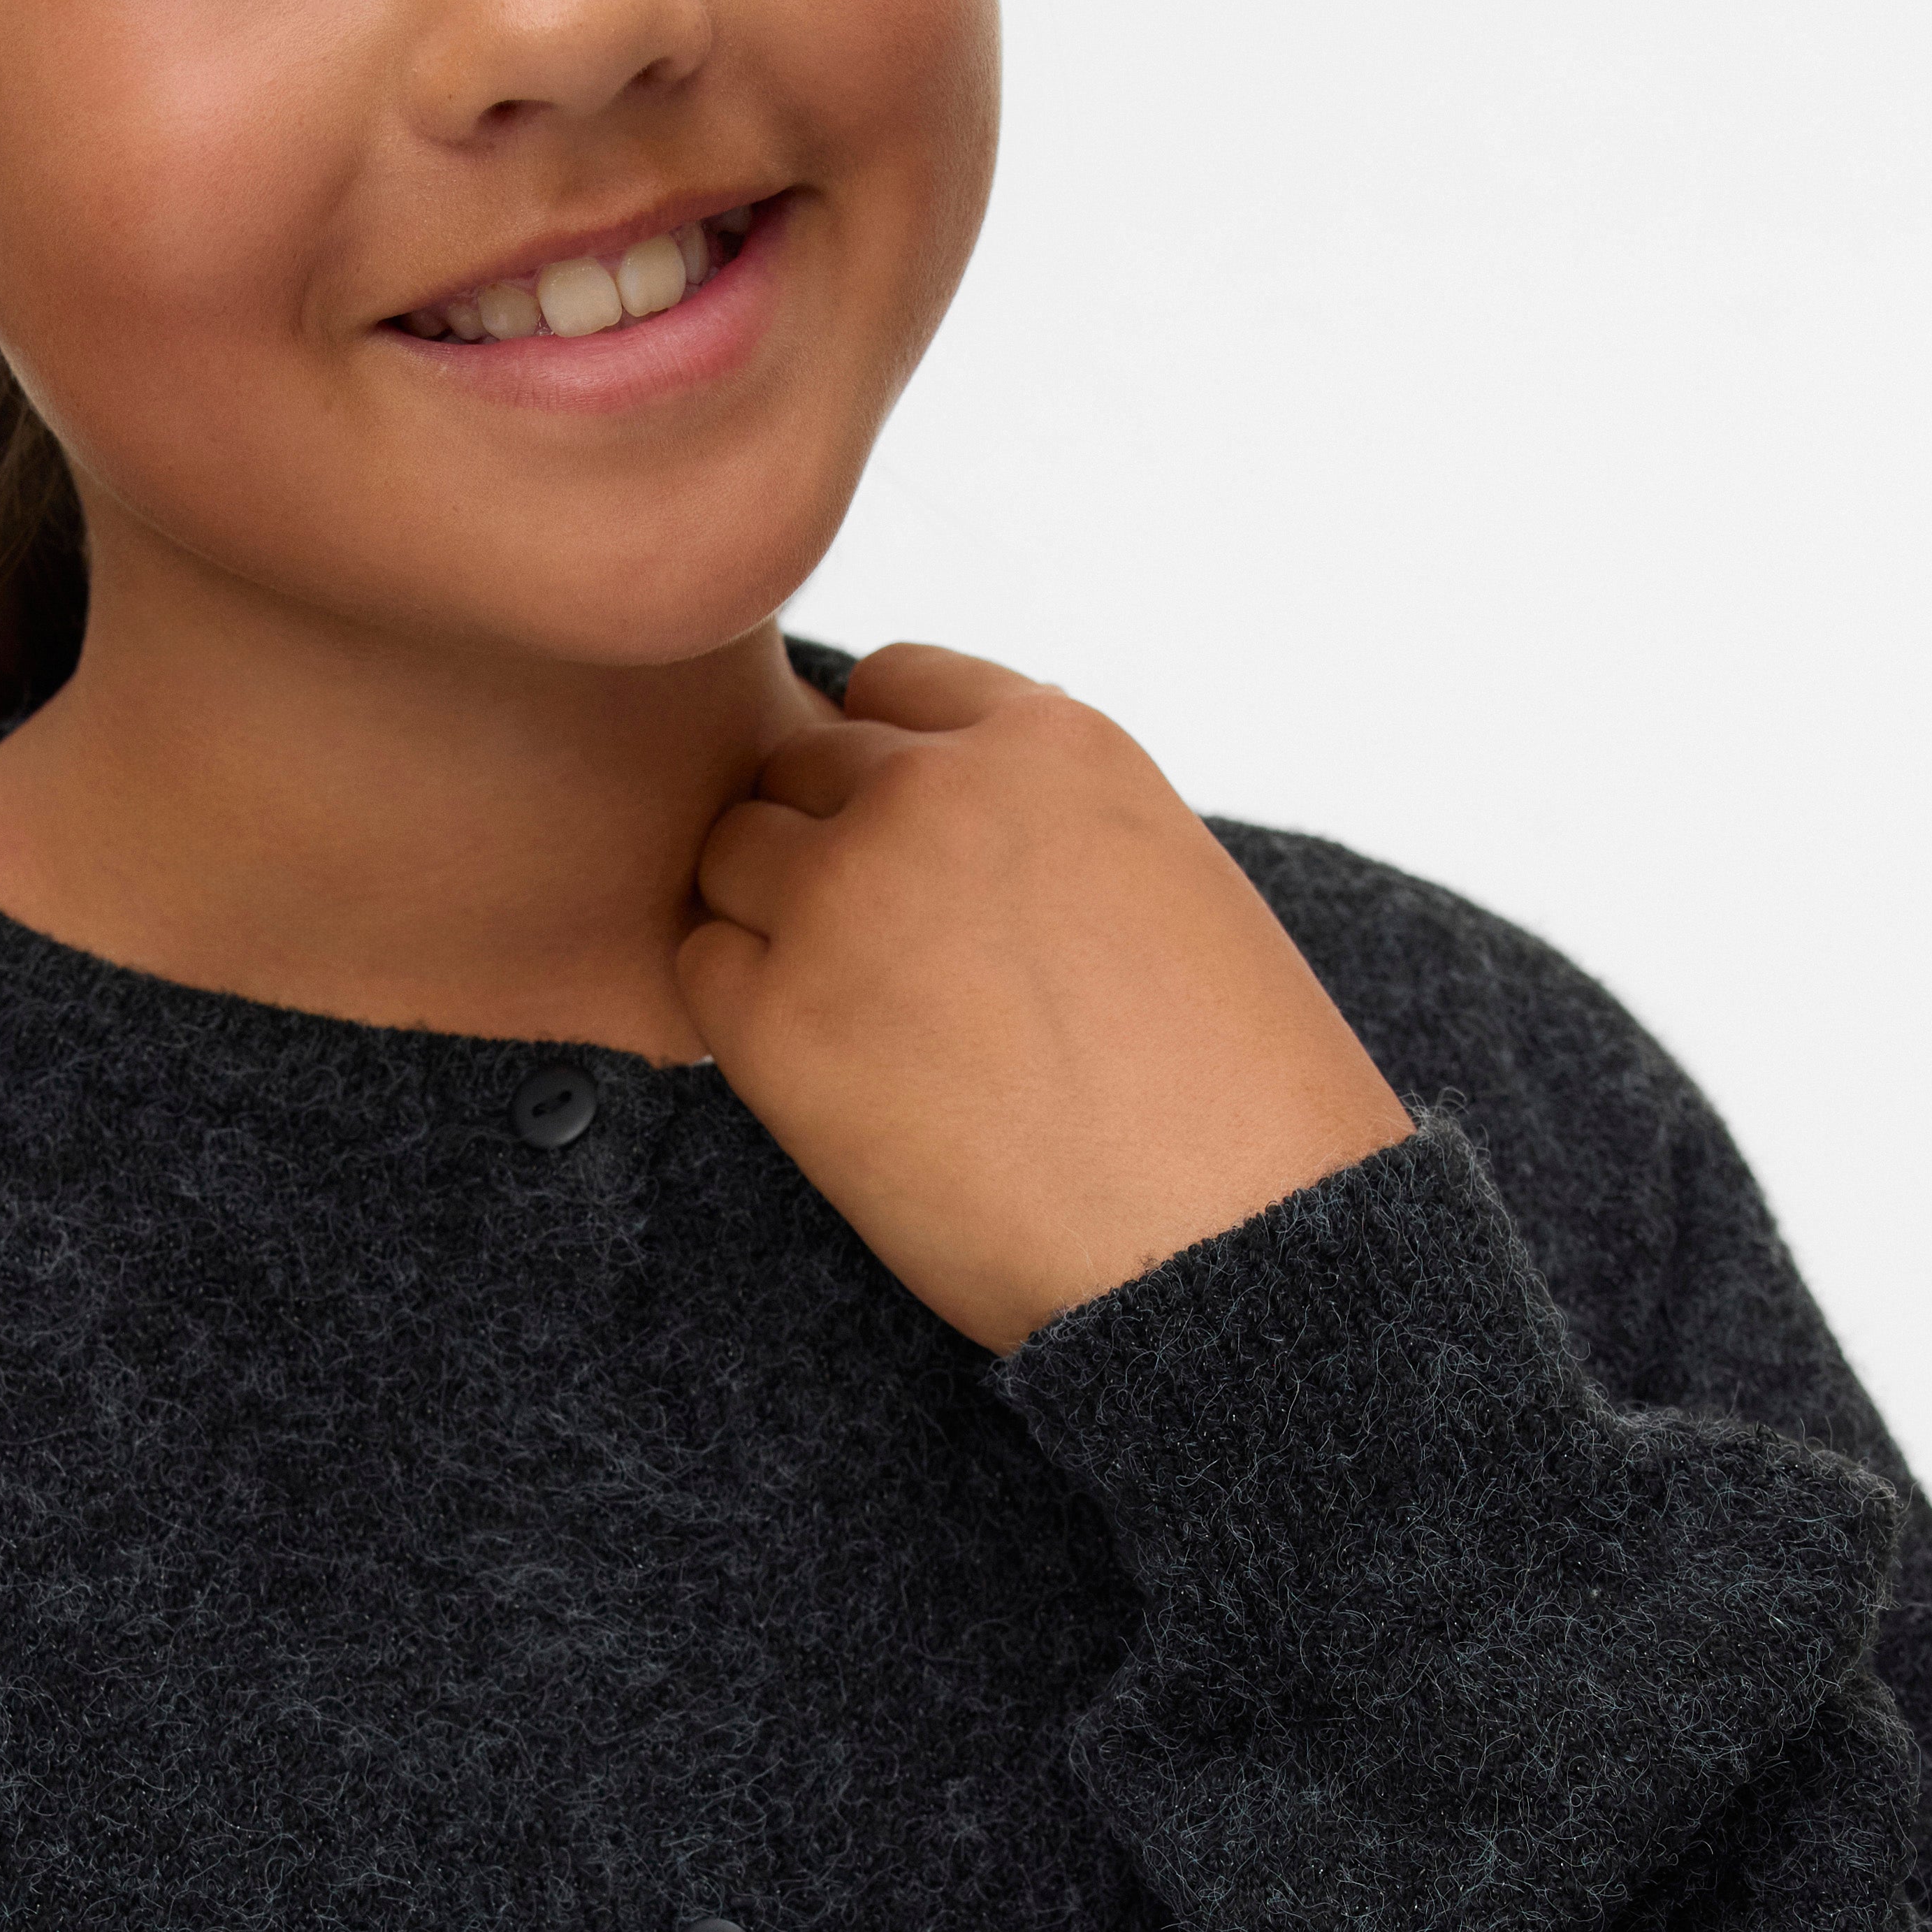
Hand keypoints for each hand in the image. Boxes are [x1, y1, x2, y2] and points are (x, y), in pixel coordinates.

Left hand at [678, 645, 1414, 1351]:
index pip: (892, 688)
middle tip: (885, 959)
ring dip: (770, 920)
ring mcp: (843, 898)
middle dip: (827, 845)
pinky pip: (703, 966)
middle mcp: (932, 790)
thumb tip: (945, 832)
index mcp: (1049, 742)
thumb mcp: (1163, 879)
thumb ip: (1041, 822)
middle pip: (798, 767)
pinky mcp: (777, 1020)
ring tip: (858, 1017)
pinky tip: (826, 1073)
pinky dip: (743, 1010)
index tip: (919, 854)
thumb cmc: (1228, 1092)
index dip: (888, 773)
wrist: (1226, 1243)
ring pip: (732, 855)